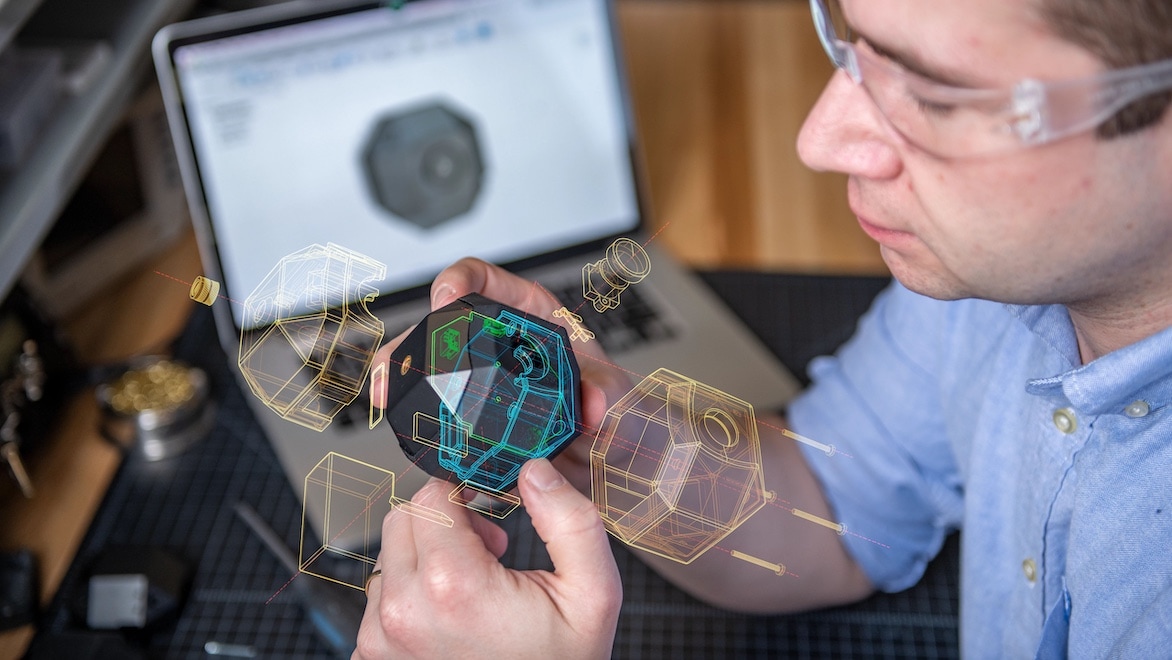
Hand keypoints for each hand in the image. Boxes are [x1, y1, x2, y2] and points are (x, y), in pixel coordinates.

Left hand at [354, 459, 621, 658]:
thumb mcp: (593, 595)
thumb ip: (571, 522)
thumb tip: (536, 472)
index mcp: (453, 585)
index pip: (430, 493)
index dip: (465, 492)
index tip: (489, 511)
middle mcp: (404, 611)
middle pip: (404, 519)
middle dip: (445, 521)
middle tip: (488, 551)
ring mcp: (381, 639)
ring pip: (389, 558)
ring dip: (426, 559)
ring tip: (472, 590)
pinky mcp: (373, 657)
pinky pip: (380, 601)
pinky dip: (410, 597)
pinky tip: (450, 617)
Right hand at [373, 257, 633, 493]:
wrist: (616, 465)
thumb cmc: (622, 414)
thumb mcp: (622, 397)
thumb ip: (611, 393)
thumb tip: (595, 400)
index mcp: (535, 319)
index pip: (487, 282)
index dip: (461, 282)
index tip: (446, 300)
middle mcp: (503, 345)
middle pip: (444, 326)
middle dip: (410, 340)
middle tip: (395, 363)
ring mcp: (485, 383)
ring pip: (430, 368)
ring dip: (400, 377)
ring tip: (386, 395)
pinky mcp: (477, 420)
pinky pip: (440, 412)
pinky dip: (418, 420)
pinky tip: (409, 431)